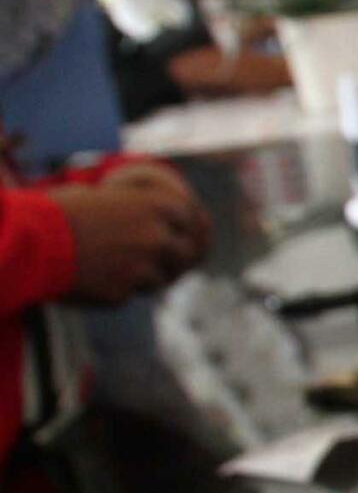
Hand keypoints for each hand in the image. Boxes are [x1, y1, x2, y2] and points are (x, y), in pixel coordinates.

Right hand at [51, 165, 213, 302]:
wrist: (30, 242)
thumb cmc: (61, 212)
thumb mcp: (107, 198)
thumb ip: (140, 212)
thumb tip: (164, 222)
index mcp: (160, 206)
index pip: (192, 222)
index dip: (184, 231)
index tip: (180, 237)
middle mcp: (159, 237)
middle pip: (184, 255)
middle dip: (171, 260)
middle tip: (156, 261)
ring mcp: (143, 268)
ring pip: (158, 279)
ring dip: (142, 277)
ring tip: (112, 266)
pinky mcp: (122, 294)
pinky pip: (127, 294)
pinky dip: (114, 289)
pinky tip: (90, 278)